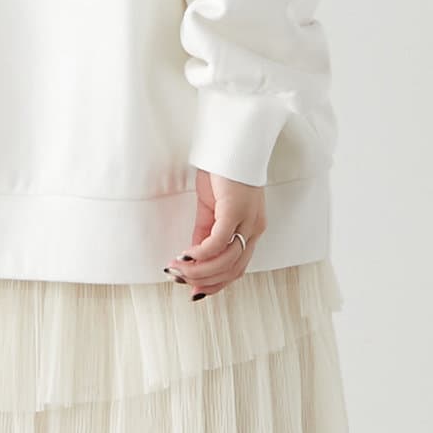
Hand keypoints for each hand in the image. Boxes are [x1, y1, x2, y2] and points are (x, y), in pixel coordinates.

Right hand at [166, 170, 265, 299]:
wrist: (230, 143)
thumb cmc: (223, 171)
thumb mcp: (212, 208)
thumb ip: (205, 233)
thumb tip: (193, 257)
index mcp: (251, 230)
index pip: (237, 269)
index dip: (215, 284)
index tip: (193, 290)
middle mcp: (254, 229)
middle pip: (233, 271)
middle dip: (204, 282)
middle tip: (180, 281)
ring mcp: (247, 221)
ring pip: (226, 261)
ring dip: (199, 271)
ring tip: (178, 269)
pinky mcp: (235, 211)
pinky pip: (218, 242)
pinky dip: (201, 254)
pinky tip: (186, 255)